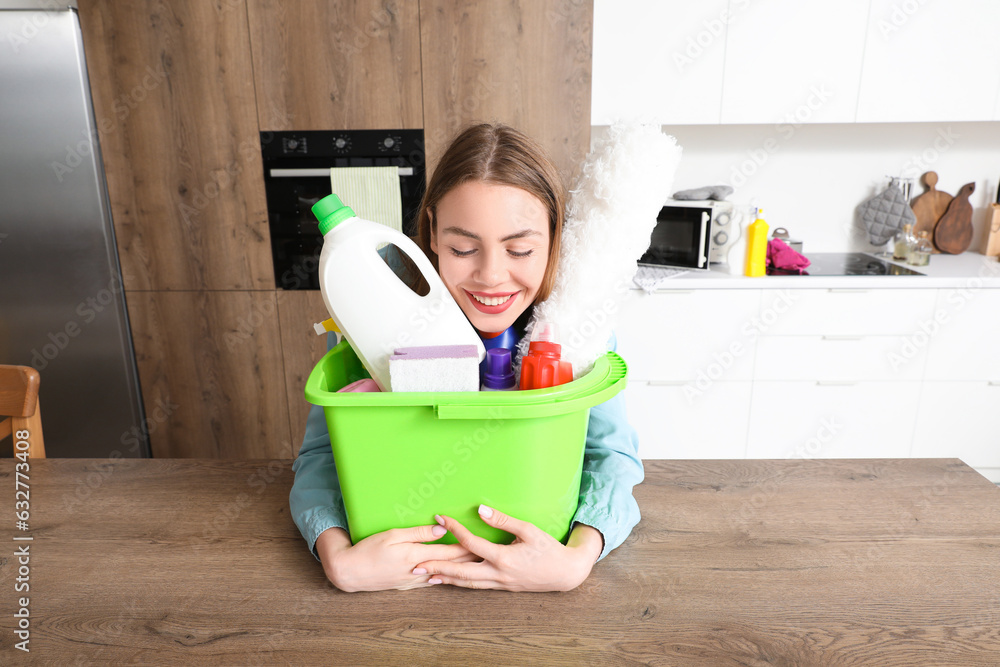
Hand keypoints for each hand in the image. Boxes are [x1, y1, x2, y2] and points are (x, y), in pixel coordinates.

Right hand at [315, 525, 476, 591]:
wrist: (350, 572)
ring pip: (445, 575)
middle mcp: (419, 571)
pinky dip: (447, 576)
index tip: (484, 539)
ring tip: (479, 564)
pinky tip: (455, 575)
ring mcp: (414, 581)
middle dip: (471, 558)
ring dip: (462, 569)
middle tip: (490, 552)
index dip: (468, 545)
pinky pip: (434, 581)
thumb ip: (419, 532)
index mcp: (416, 556)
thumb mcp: (393, 535)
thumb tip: (443, 528)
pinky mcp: (409, 585)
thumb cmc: (369, 549)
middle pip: (452, 564)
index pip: (450, 551)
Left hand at [414, 505, 603, 591]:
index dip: (454, 530)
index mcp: (503, 557)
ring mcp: (499, 583)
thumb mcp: (528, 530)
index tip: (439, 519)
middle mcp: (498, 574)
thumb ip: (503, 520)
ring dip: (445, 579)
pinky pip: (476, 586)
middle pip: (461, 572)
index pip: (471, 543)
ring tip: (425, 576)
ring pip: (466, 583)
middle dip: (437, 568)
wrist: (565, 573)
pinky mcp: (502, 588)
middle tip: (416, 564)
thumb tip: (480, 510)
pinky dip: (460, 584)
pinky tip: (449, 581)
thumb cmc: (548, 548)